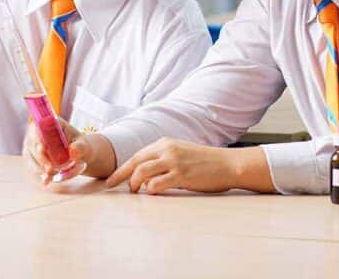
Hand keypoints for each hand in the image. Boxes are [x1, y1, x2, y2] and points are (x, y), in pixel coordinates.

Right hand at [23, 119, 103, 183]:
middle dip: (41, 158)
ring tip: (52, 175)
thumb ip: (80, 148)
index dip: (38, 137)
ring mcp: (33, 144)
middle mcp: (38, 131)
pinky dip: (40, 174)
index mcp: (51, 122)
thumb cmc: (81, 146)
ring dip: (40, 167)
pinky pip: (32, 166)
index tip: (42, 149)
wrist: (80, 155)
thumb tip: (73, 151)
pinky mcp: (32, 157)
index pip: (39, 127)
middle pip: (33, 143)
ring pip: (31, 156)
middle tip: (51, 169)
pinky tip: (46, 181)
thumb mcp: (84, 145)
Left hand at [105, 138, 250, 193]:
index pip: (137, 155)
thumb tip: (144, 178)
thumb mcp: (181, 154)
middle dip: (120, 175)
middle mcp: (167, 150)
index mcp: (165, 143)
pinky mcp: (181, 175)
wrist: (228, 164)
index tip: (112, 179)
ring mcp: (174, 162)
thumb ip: (163, 160)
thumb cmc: (205, 163)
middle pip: (135, 162)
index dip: (123, 168)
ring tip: (133, 192)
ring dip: (133, 183)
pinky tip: (151, 194)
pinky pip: (156, 184)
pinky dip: (149, 190)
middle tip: (109, 186)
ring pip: (142, 172)